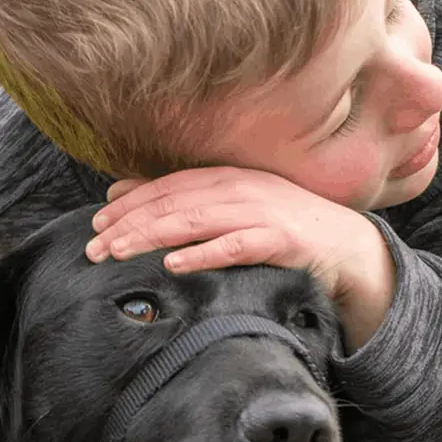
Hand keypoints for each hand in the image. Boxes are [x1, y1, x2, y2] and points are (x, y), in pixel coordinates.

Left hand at [86, 167, 396, 347]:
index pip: (166, 187)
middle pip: (173, 203)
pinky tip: (173, 265)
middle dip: (129, 224)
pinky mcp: (281, 240)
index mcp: (226, 177)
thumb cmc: (284, 227)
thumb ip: (185, 199)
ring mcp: (261, 211)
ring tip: (118, 253)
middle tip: (93, 248)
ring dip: (152, 236)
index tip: (95, 224)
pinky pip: (235, 246)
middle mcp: (240, 187)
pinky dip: (202, 254)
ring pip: (195, 221)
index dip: (128, 204)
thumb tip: (121, 191)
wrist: (348, 245)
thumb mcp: (233, 206)